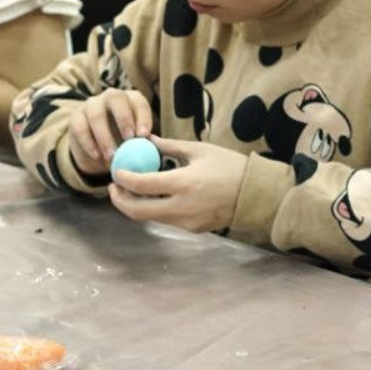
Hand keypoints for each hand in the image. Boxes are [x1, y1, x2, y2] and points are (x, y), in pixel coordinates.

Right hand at [68, 88, 154, 175]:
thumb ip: (144, 142)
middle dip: (123, 118)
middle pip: (116, 98)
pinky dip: (88, 143)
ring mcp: (91, 105)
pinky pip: (79, 127)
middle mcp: (111, 97)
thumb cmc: (125, 143)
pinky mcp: (75, 117)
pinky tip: (96, 156)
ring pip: (96, 114)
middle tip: (128, 138)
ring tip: (111, 155)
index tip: (143, 135)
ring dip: (104, 136)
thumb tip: (153, 145)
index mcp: (131, 99)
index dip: (142, 117)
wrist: (98, 151)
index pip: (138, 102)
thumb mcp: (136, 142)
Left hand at [108, 136, 245, 232]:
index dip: (122, 178)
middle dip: (119, 200)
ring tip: (134, 189)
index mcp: (183, 184)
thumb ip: (169, 147)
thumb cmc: (231, 167)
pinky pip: (165, 220)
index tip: (116, 170)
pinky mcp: (192, 229)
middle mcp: (181, 207)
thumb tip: (146, 139)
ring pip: (149, 217)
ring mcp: (186, 222)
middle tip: (114, 187)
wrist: (256, 194)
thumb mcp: (200, 150)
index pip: (140, 185)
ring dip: (136, 205)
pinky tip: (157, 196)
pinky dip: (155, 209)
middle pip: (136, 211)